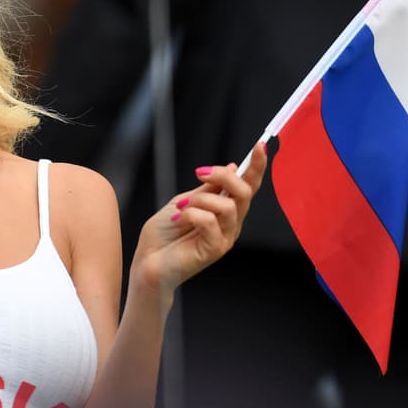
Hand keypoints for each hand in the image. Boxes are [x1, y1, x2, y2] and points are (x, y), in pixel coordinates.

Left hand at [132, 142, 268, 301]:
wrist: (148, 262)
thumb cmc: (163, 235)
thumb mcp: (184, 202)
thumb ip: (207, 189)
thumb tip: (233, 167)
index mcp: (225, 211)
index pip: (248, 187)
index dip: (256, 166)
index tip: (260, 145)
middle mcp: (231, 224)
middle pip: (244, 192)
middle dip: (223, 176)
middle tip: (198, 173)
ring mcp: (225, 238)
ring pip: (227, 205)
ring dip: (199, 200)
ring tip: (180, 209)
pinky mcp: (216, 249)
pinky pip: (211, 221)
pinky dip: (191, 214)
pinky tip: (178, 220)